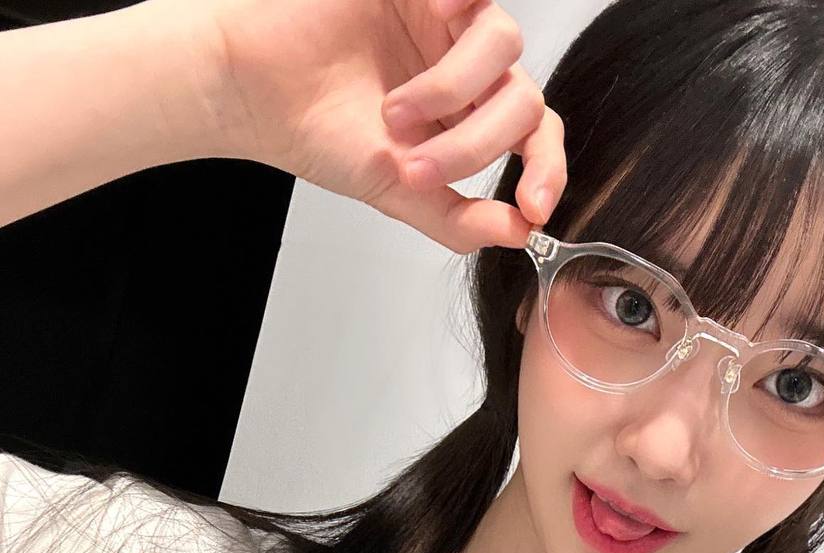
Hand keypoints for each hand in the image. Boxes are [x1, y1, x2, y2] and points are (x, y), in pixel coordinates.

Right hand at [160, 0, 565, 253]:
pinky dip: (458, 14)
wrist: (251, 86)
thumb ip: (458, 217)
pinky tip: (423, 31)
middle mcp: (466, 68)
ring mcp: (445, 20)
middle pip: (523, 99)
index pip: (534, 135)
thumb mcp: (396, 190)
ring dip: (451, 90)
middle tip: (412, 166)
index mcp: (468, 117)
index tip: (534, 206)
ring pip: (503, 45)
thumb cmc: (314, 132)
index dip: (546, 169)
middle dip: (476, 145)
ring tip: (392, 114)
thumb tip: (520, 234)